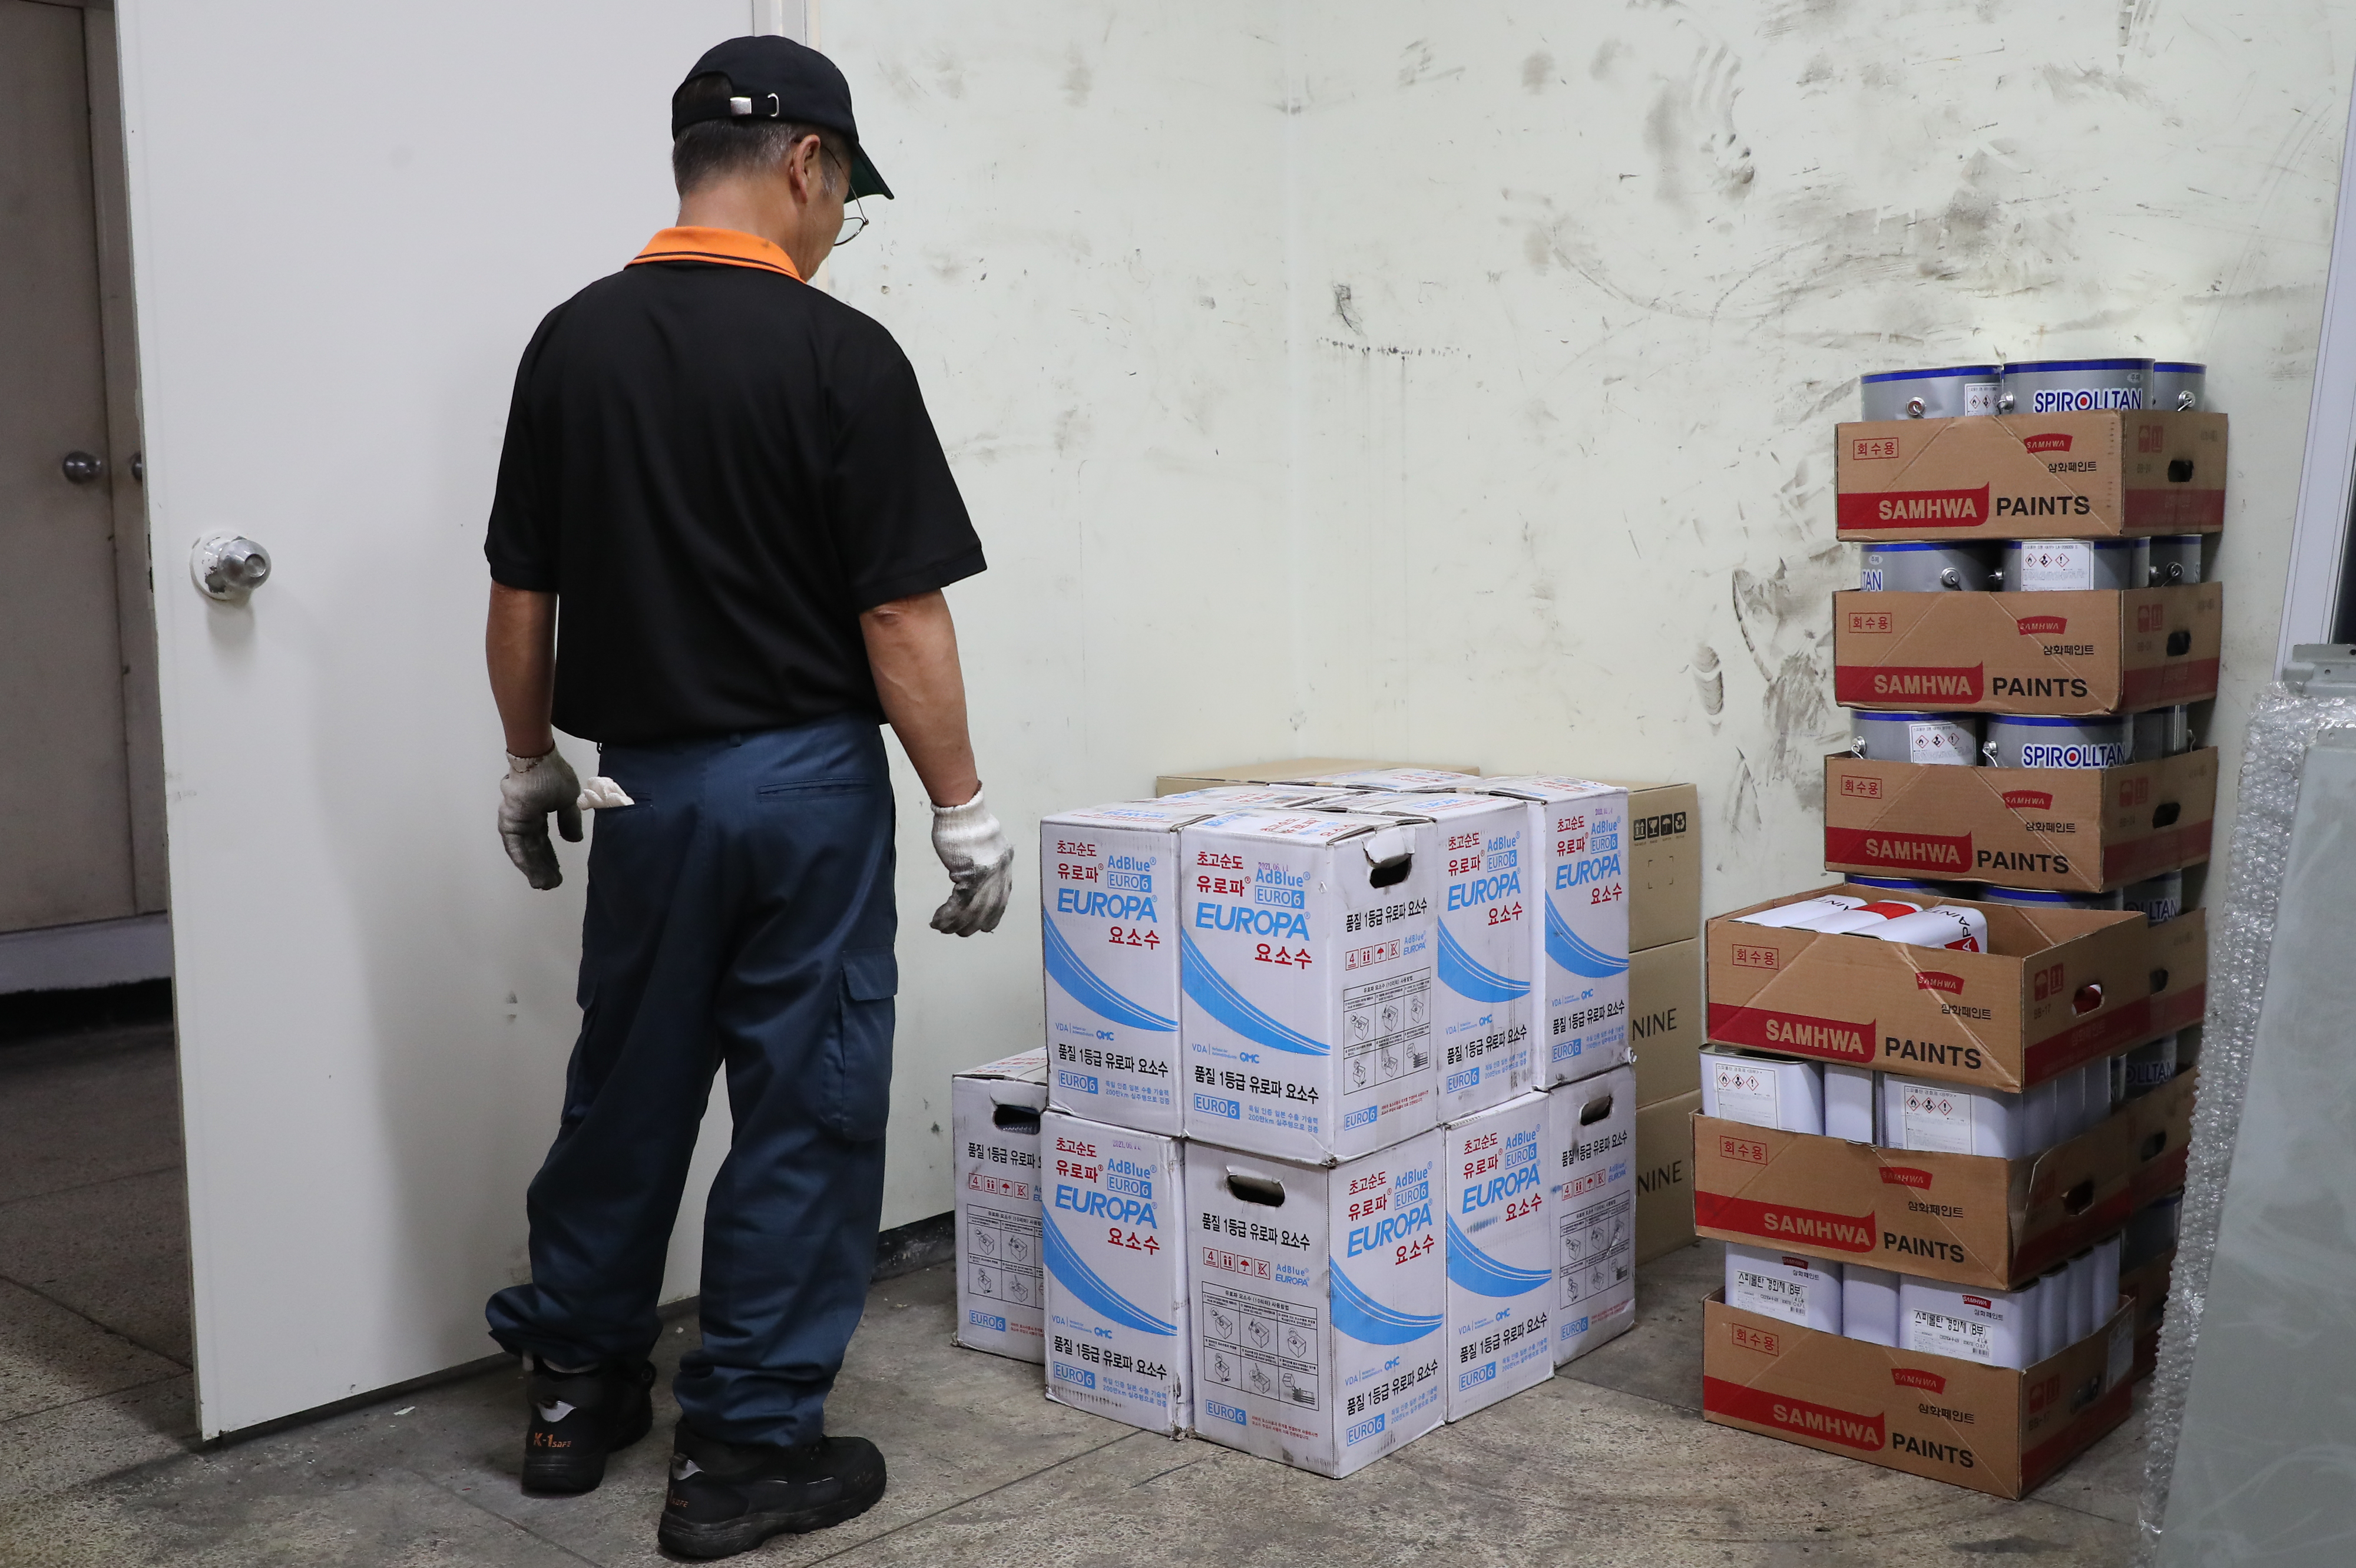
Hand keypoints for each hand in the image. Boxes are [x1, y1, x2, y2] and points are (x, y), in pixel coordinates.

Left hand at [499, 748, 581, 889]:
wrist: (537, 759)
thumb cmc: (553, 773)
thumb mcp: (568, 800)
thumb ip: (569, 820)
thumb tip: (574, 841)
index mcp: (538, 813)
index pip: (544, 841)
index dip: (550, 858)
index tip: (558, 874)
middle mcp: (524, 819)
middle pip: (533, 849)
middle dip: (542, 867)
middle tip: (551, 885)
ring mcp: (515, 819)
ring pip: (524, 849)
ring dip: (532, 868)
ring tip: (543, 884)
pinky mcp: (510, 819)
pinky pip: (515, 843)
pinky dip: (522, 858)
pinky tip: (530, 871)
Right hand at [928, 786, 1011, 935]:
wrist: (962, 811)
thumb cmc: (968, 822)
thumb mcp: (985, 844)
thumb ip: (986, 862)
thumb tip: (978, 877)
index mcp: (1005, 865)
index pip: (1002, 899)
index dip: (992, 915)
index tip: (984, 927)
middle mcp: (1000, 873)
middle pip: (988, 908)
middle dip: (972, 924)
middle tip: (959, 932)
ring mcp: (987, 875)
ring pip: (973, 910)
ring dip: (956, 923)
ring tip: (943, 928)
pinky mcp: (971, 875)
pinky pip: (959, 904)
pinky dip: (947, 915)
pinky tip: (938, 921)